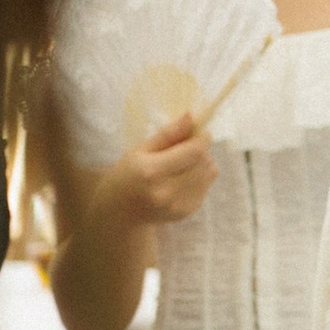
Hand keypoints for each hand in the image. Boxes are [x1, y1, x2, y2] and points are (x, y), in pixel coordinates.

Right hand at [112, 113, 216, 227]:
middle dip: (201, 149)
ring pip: (208, 174)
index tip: (198, 131)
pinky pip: (206, 187)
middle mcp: (166, 192)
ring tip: (184, 161)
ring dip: (203, 162)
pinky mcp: (186, 213)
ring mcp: (177, 205)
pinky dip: (200, 177)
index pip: (194, 152)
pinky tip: (183, 177)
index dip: (202, 138)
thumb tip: (191, 116)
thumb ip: (167, 133)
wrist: (121, 212)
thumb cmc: (127, 174)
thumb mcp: (140, 149)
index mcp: (152, 172)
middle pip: (203, 162)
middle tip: (187, 146)